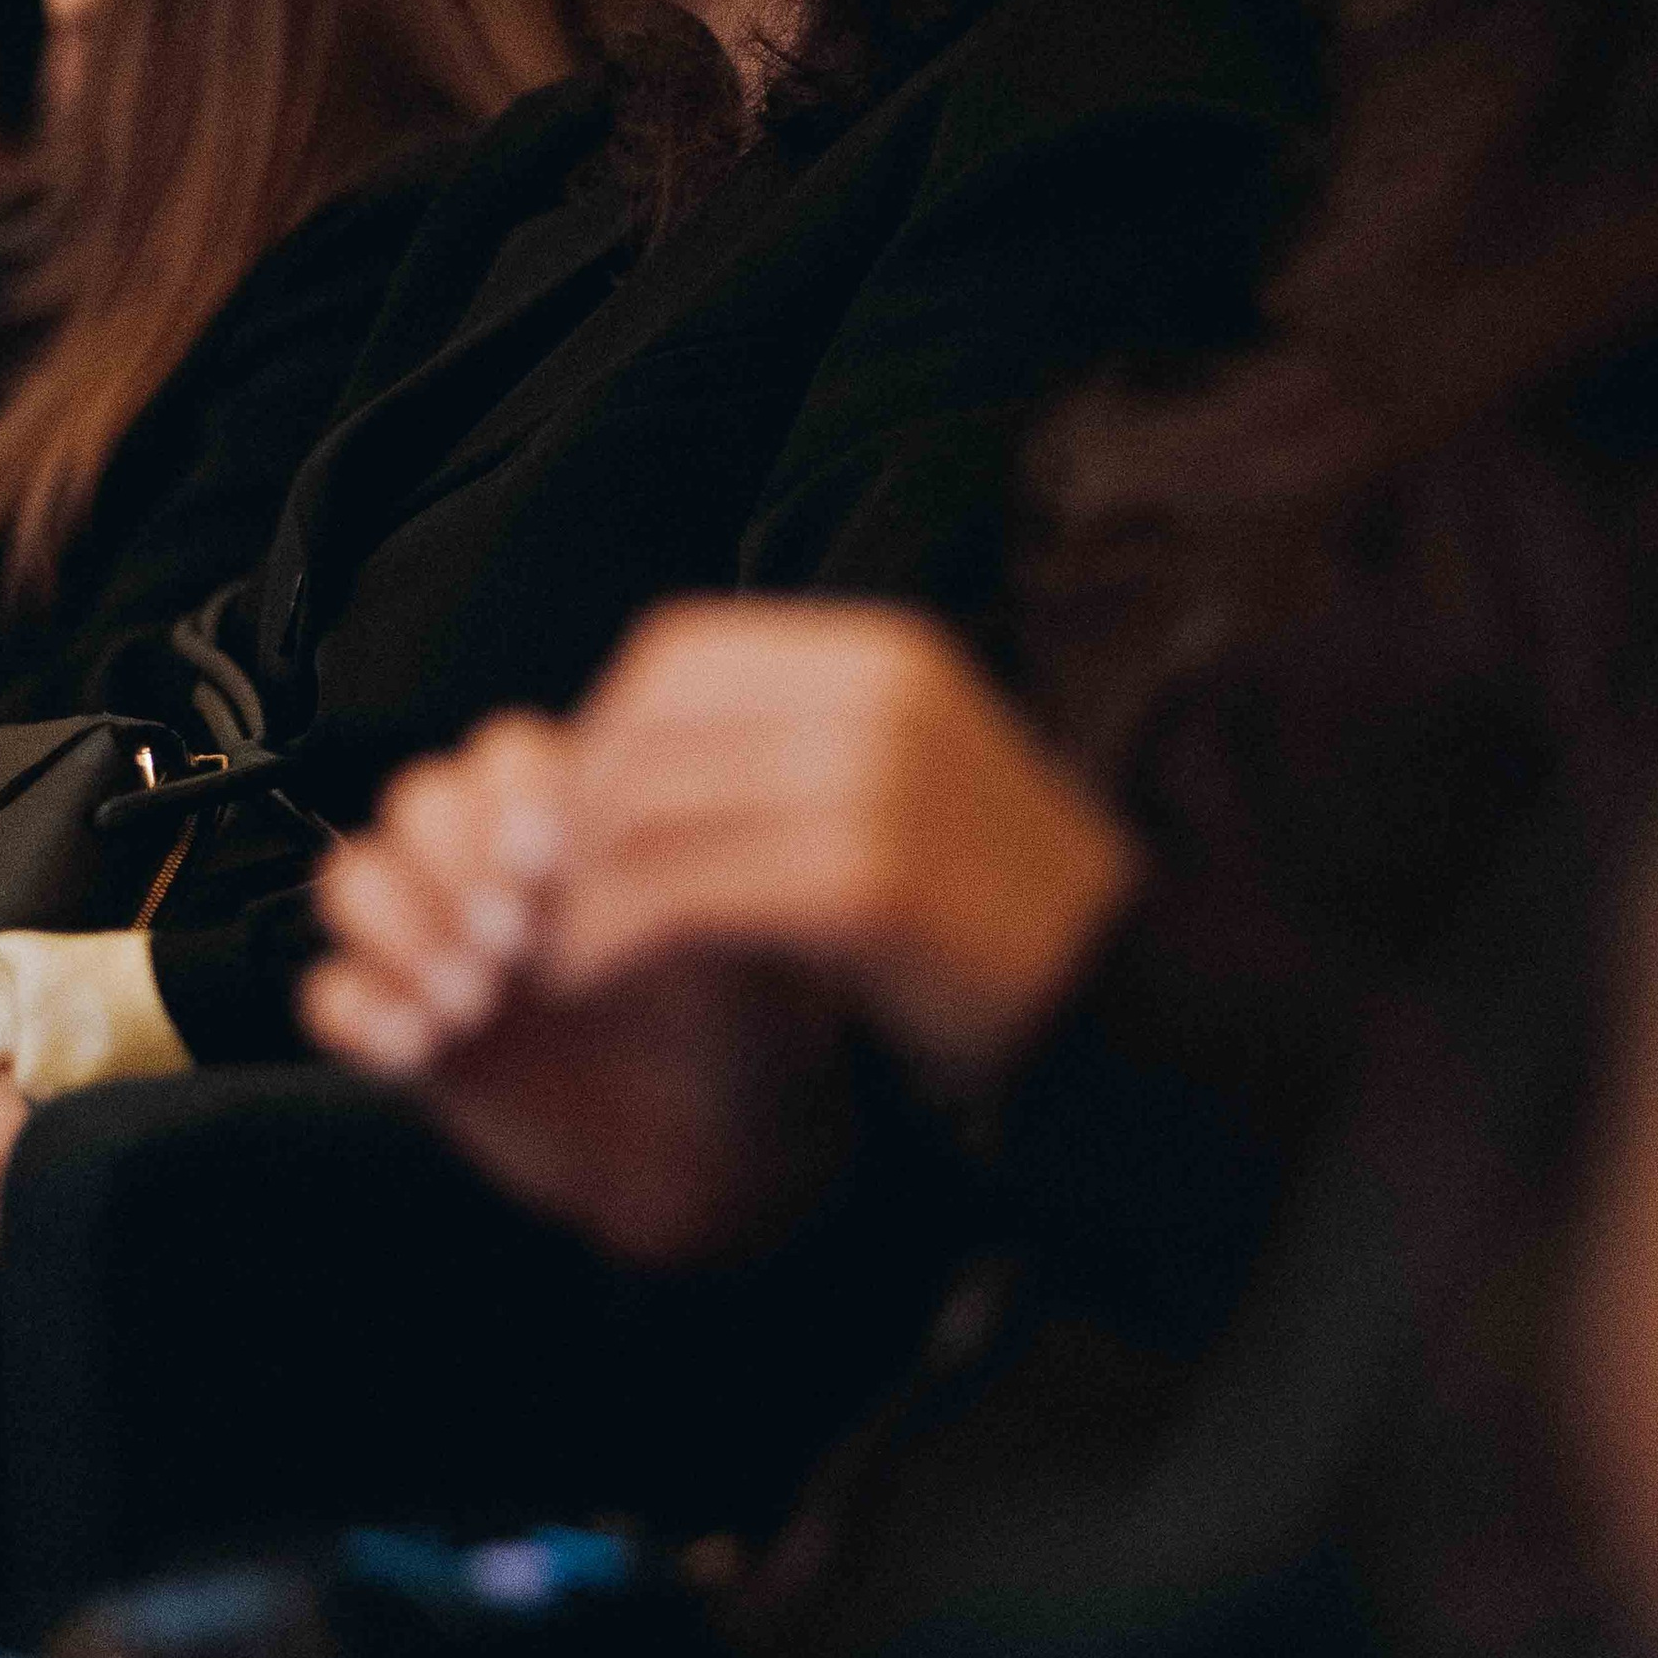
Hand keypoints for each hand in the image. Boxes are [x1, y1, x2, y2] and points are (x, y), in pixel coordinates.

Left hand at [304, 605, 1135, 1260]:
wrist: (1127, 1003)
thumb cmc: (993, 914)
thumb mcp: (902, 786)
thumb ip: (788, 752)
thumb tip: (622, 757)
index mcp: (885, 658)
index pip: (680, 654)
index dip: (602, 730)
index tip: (571, 817)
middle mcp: (881, 700)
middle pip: (648, 730)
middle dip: (571, 815)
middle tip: (529, 892)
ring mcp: (879, 786)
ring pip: (651, 812)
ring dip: (574, 887)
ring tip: (550, 945)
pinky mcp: (869, 885)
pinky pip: (683, 895)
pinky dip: (613, 937)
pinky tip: (594, 977)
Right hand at [309, 715, 824, 1258]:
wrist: (723, 1164)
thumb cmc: (749, 1043)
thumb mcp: (745, 941)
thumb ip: (675, 881)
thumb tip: (602, 854)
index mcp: (586, 830)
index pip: (507, 759)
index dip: (509, 797)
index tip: (543, 860)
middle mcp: (508, 875)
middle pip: (420, 806)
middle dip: (450, 862)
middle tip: (505, 936)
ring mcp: (451, 949)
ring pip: (356, 880)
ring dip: (395, 927)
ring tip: (467, 996)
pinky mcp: (411, 1031)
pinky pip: (332, 995)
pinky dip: (354, 1010)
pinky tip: (414, 1043)